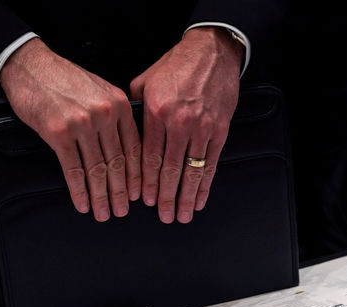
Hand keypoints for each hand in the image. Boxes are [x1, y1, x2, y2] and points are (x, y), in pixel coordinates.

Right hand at [0, 38, 141, 221]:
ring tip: (104, 213)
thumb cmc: (64, 78)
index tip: (137, 194)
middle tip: (123, 210)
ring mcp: (82, 124)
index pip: (134, 148)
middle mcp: (104, 115)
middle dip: (121, 192)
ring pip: (97, 170)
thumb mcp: (100, 90)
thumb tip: (125, 148)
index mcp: (119, 105)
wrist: (30, 65)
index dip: (136, 176)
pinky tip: (82, 204)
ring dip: (101, 196)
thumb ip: (115, 115)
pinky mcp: (59, 133)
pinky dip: (79, 191)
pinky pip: (74, 170)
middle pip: (117, 163)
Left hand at [129, 27, 242, 223]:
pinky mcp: (220, 130)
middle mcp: (180, 123)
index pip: (149, 157)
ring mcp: (203, 128)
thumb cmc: (177, 65)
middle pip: (171, 170)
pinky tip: (200, 199)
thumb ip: (134, 111)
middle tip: (163, 216)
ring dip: (186, 197)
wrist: (211, 52)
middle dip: (165, 197)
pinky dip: (206, 184)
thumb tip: (126, 134)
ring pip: (193, 171)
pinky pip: (212, 164)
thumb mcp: (144, 82)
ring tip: (182, 215)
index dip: (147, 183)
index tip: (144, 200)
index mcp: (157, 113)